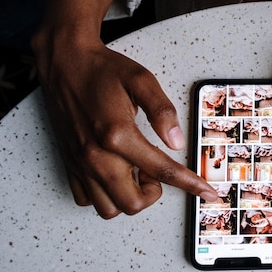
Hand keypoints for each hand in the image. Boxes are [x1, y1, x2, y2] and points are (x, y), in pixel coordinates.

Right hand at [33, 0, 216, 217]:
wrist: (64, 63)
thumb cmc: (102, 70)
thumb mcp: (141, 80)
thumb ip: (162, 111)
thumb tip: (177, 141)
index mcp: (118, 135)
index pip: (162, 171)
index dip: (190, 185)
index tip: (207, 193)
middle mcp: (96, 155)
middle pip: (133, 203)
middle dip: (153, 193)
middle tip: (156, 169)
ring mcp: (80, 163)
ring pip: (109, 209)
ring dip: (128, 197)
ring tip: (135, 170)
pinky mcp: (69, 164)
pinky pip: (86, 199)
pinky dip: (105, 195)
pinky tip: (115, 173)